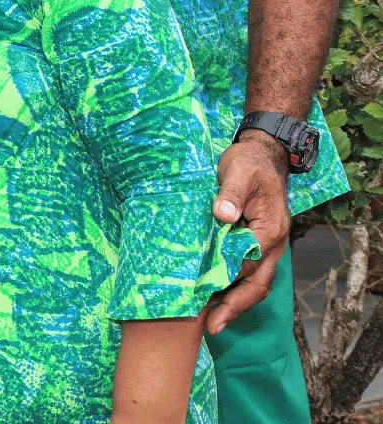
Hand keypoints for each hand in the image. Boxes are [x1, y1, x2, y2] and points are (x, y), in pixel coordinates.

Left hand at [206, 132, 291, 333]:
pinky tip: (212, 295)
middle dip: (235, 306)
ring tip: (210, 321)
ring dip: (234, 301)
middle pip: (257, 283)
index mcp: (270, 229)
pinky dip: (232, 286)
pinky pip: (246, 270)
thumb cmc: (249, 162)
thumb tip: (224, 215)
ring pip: (254, 281)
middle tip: (212, 327)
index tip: (208, 299)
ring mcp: (265, 245)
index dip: (229, 284)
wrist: (262, 154)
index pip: (249, 264)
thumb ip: (231, 192)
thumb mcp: (239, 171)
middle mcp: (272, 243)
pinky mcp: (254, 242)